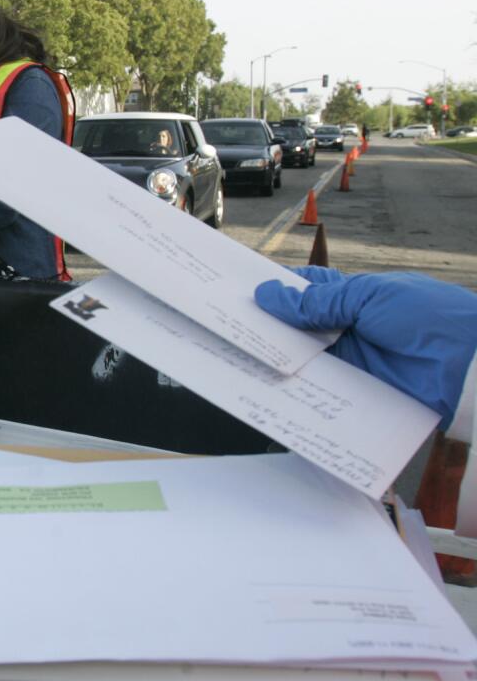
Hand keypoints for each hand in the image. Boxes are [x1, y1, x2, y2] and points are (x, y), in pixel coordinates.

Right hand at [255, 267, 476, 426]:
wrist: (470, 364)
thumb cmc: (427, 316)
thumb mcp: (369, 298)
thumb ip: (318, 303)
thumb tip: (268, 296)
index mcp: (352, 296)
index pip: (304, 289)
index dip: (275, 290)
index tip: (239, 294)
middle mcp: (347, 327)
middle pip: (297, 328)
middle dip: (267, 328)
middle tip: (228, 331)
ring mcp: (350, 360)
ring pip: (303, 359)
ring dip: (275, 361)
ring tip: (238, 361)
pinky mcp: (354, 391)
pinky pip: (319, 390)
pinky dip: (296, 390)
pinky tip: (268, 390)